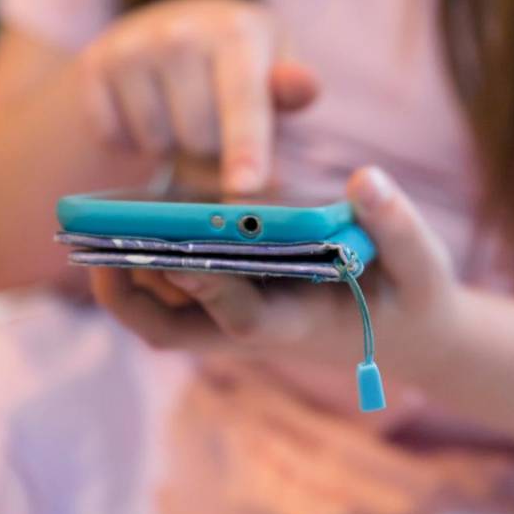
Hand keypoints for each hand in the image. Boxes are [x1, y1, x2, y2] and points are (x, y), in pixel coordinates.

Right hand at [77, 0, 318, 193]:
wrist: (165, 26)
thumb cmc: (235, 63)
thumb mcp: (273, 67)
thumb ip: (289, 93)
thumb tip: (299, 101)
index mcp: (236, 30)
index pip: (244, 101)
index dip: (246, 147)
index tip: (246, 187)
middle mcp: (180, 30)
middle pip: (200, 139)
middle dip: (211, 150)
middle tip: (213, 124)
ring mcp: (131, 46)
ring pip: (157, 144)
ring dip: (171, 146)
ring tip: (179, 113)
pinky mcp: (95, 65)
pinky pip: (116, 138)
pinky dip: (133, 140)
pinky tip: (145, 109)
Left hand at [90, 167, 456, 373]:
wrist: (410, 335)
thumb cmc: (414, 298)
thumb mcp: (422, 265)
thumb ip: (396, 225)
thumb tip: (365, 178)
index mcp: (297, 324)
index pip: (238, 314)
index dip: (201, 286)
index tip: (167, 249)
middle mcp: (256, 330)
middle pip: (175, 328)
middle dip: (131, 291)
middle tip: (91, 240)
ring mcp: (238, 323)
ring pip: (163, 319)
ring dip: (125, 283)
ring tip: (91, 230)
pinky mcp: (232, 307)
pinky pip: (171, 302)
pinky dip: (143, 274)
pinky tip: (128, 226)